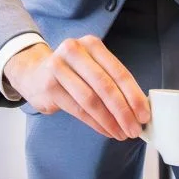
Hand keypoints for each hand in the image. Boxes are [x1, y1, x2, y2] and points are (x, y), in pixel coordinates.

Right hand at [2, 37, 148, 141]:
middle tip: (134, 129)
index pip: (118, 72)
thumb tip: (138, 108)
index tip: (144, 114)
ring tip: (121, 133)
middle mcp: (74, 51)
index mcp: (91, 44)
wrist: (34, 72)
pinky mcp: (49, 86)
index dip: (134, 96)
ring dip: (110, 121)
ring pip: (91, 100)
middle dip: (123, 111)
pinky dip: (95, 123)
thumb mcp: (91, 66)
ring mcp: (59, 68)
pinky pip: (78, 110)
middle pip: (105, 86)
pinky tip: (106, 130)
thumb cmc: (71, 72)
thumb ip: (112, 81)